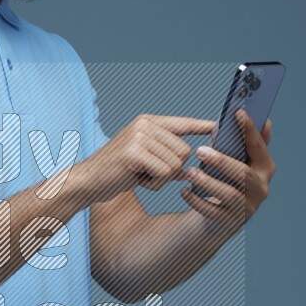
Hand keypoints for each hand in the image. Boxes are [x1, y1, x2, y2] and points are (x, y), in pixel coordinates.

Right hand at [85, 113, 216, 204]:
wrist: (87, 181)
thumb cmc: (116, 173)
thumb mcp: (144, 160)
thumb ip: (166, 157)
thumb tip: (191, 166)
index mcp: (147, 122)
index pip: (182, 123)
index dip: (201, 126)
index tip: (219, 126)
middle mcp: (144, 125)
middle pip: (184, 150)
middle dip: (172, 169)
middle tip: (147, 173)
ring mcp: (139, 137)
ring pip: (176, 163)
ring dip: (162, 178)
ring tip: (140, 176)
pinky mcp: (135, 152)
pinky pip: (164, 172)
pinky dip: (155, 184)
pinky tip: (137, 181)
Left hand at [180, 108, 275, 234]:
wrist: (220, 216)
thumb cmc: (227, 179)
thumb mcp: (235, 159)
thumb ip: (238, 140)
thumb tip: (241, 113)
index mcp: (264, 168)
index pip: (259, 147)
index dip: (250, 130)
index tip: (238, 112)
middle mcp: (261, 188)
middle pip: (244, 174)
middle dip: (222, 161)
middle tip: (199, 150)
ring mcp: (247, 207)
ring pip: (228, 194)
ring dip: (206, 181)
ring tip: (189, 172)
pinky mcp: (230, 222)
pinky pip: (212, 211)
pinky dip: (196, 200)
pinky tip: (184, 191)